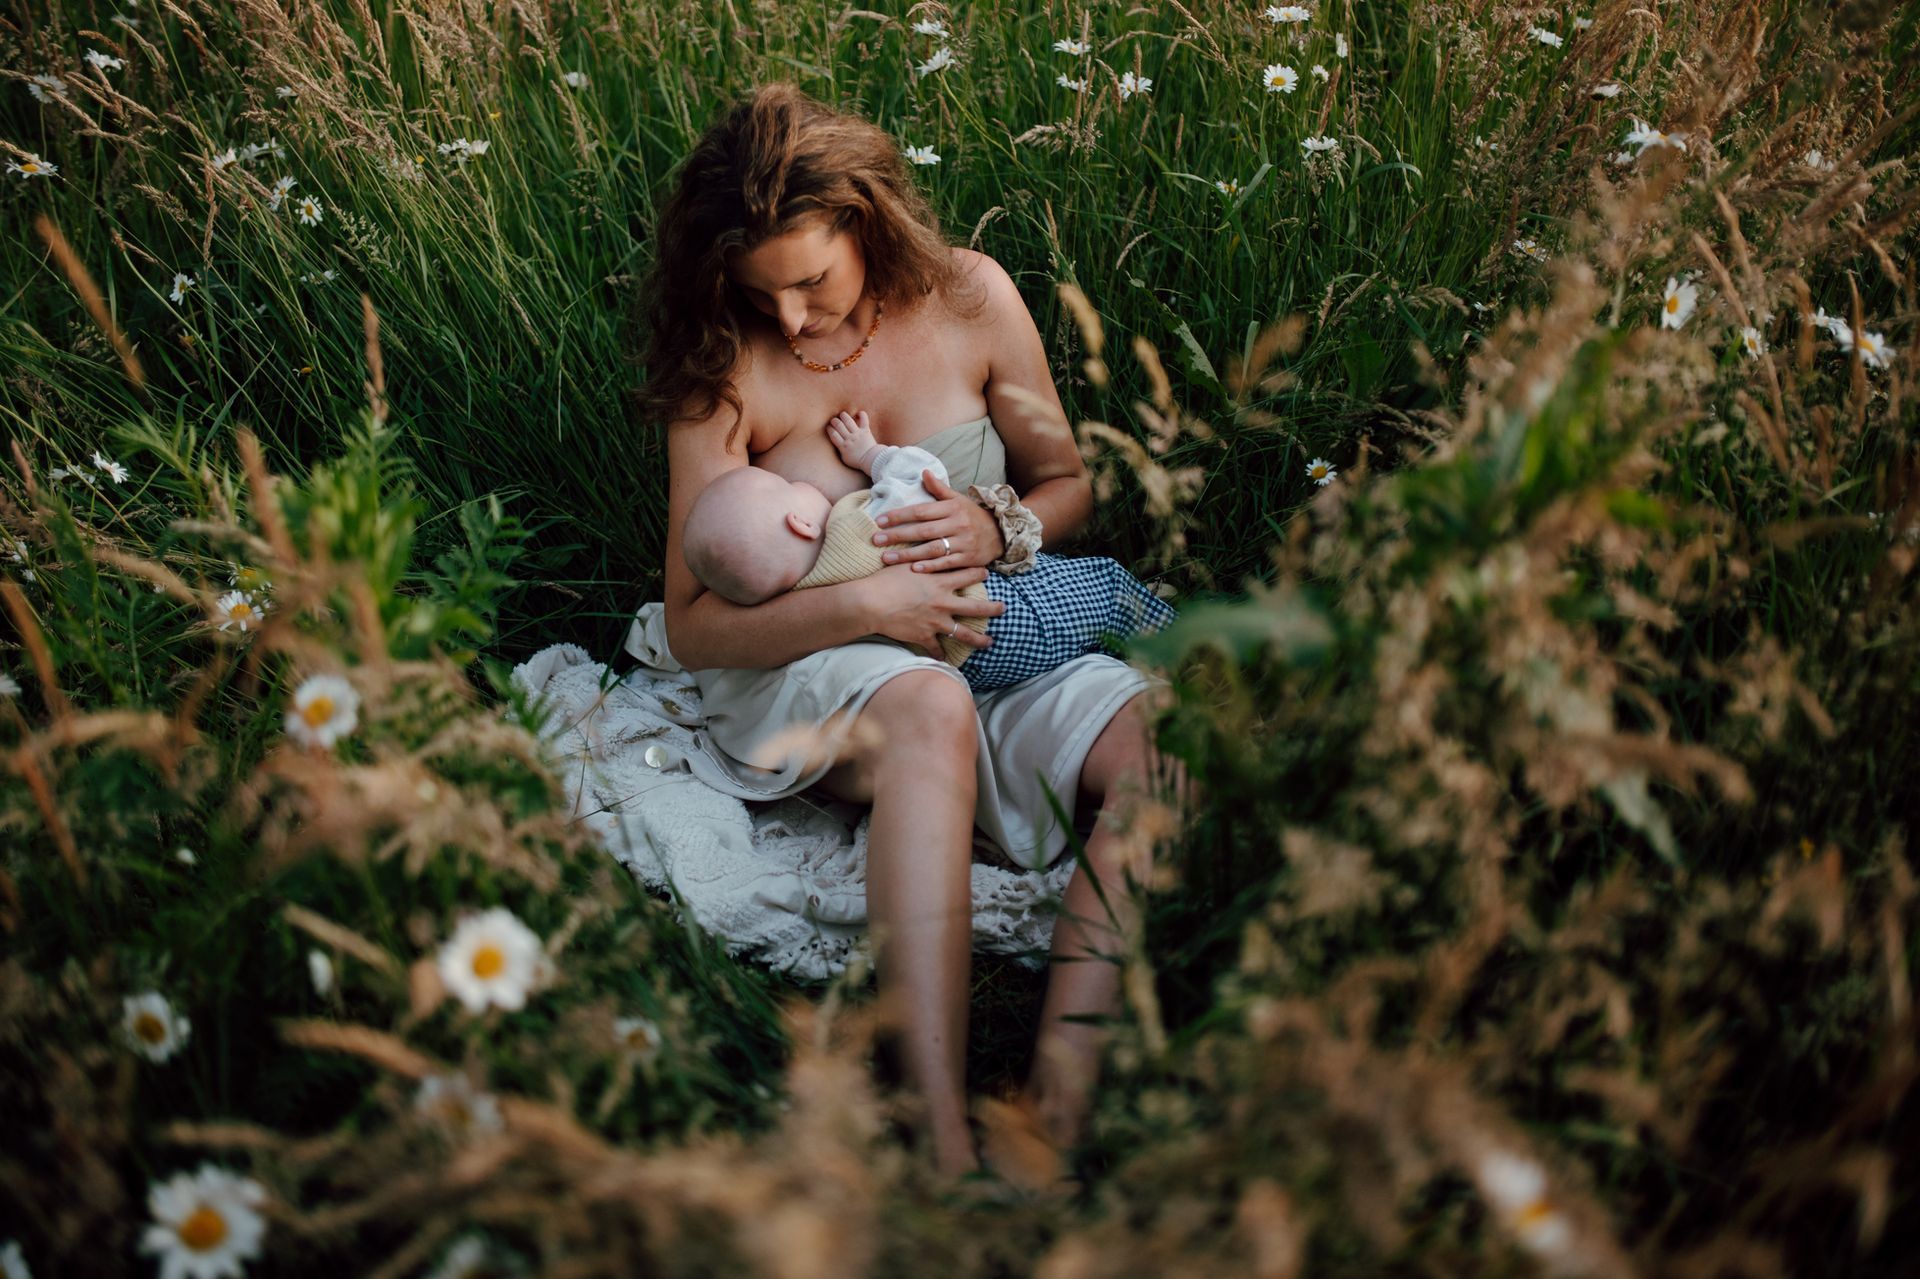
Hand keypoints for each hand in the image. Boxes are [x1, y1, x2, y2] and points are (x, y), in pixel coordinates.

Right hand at [826, 409, 879, 472]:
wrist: (871, 460)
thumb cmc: (857, 461)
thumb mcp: (844, 458)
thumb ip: (839, 449)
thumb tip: (835, 442)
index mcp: (843, 446)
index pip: (833, 434)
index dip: (829, 429)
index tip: (829, 427)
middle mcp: (850, 438)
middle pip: (839, 425)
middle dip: (834, 421)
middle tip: (834, 421)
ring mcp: (858, 433)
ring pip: (848, 420)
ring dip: (843, 415)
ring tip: (842, 415)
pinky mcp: (866, 430)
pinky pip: (864, 419)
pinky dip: (862, 414)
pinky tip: (858, 413)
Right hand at [862, 562, 1005, 659]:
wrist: (871, 602)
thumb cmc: (885, 579)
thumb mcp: (906, 561)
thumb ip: (921, 556)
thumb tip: (926, 542)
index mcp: (940, 582)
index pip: (967, 575)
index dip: (979, 573)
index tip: (986, 573)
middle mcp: (942, 603)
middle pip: (975, 607)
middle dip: (992, 608)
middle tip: (1003, 609)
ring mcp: (935, 621)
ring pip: (963, 633)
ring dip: (979, 639)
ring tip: (990, 642)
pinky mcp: (923, 636)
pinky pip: (936, 648)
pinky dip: (941, 655)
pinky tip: (946, 661)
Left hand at [872, 468, 1008, 570]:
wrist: (1001, 534)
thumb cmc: (972, 515)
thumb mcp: (958, 499)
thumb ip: (939, 488)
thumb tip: (924, 471)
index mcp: (952, 508)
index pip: (921, 511)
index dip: (899, 515)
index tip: (879, 520)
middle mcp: (958, 524)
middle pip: (922, 530)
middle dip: (897, 535)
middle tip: (875, 539)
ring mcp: (964, 543)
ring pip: (931, 549)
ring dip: (908, 555)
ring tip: (886, 558)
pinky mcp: (968, 559)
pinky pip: (946, 564)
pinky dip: (930, 567)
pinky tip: (913, 570)